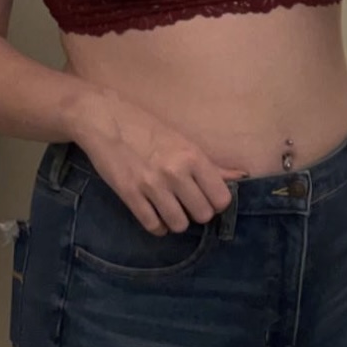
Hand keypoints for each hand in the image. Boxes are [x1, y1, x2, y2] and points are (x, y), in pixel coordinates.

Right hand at [75, 92, 244, 235]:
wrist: (106, 120)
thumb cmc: (147, 127)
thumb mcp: (183, 140)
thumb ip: (211, 164)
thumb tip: (241, 175)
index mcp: (192, 156)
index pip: (221, 197)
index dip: (216, 200)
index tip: (207, 196)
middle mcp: (175, 172)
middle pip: (203, 214)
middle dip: (197, 212)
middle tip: (188, 202)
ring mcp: (152, 186)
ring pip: (179, 224)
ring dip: (177, 220)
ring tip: (171, 208)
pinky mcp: (130, 196)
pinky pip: (153, 226)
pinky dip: (158, 225)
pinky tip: (155, 213)